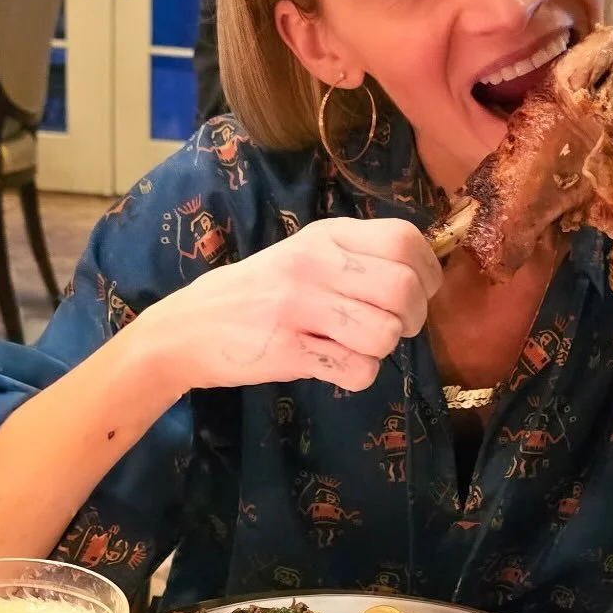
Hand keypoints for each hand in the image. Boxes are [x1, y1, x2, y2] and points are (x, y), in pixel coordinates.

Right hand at [137, 216, 441, 395]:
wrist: (185, 329)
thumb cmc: (254, 293)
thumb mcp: (302, 255)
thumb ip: (356, 258)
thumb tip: (422, 276)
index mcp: (324, 236)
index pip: (406, 241)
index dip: (427, 273)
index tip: (418, 294)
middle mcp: (314, 264)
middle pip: (403, 290)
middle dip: (412, 319)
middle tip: (392, 329)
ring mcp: (298, 307)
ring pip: (385, 334)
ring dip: (381, 350)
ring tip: (355, 346)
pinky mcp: (288, 351)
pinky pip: (357, 370)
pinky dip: (358, 376)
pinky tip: (334, 366)